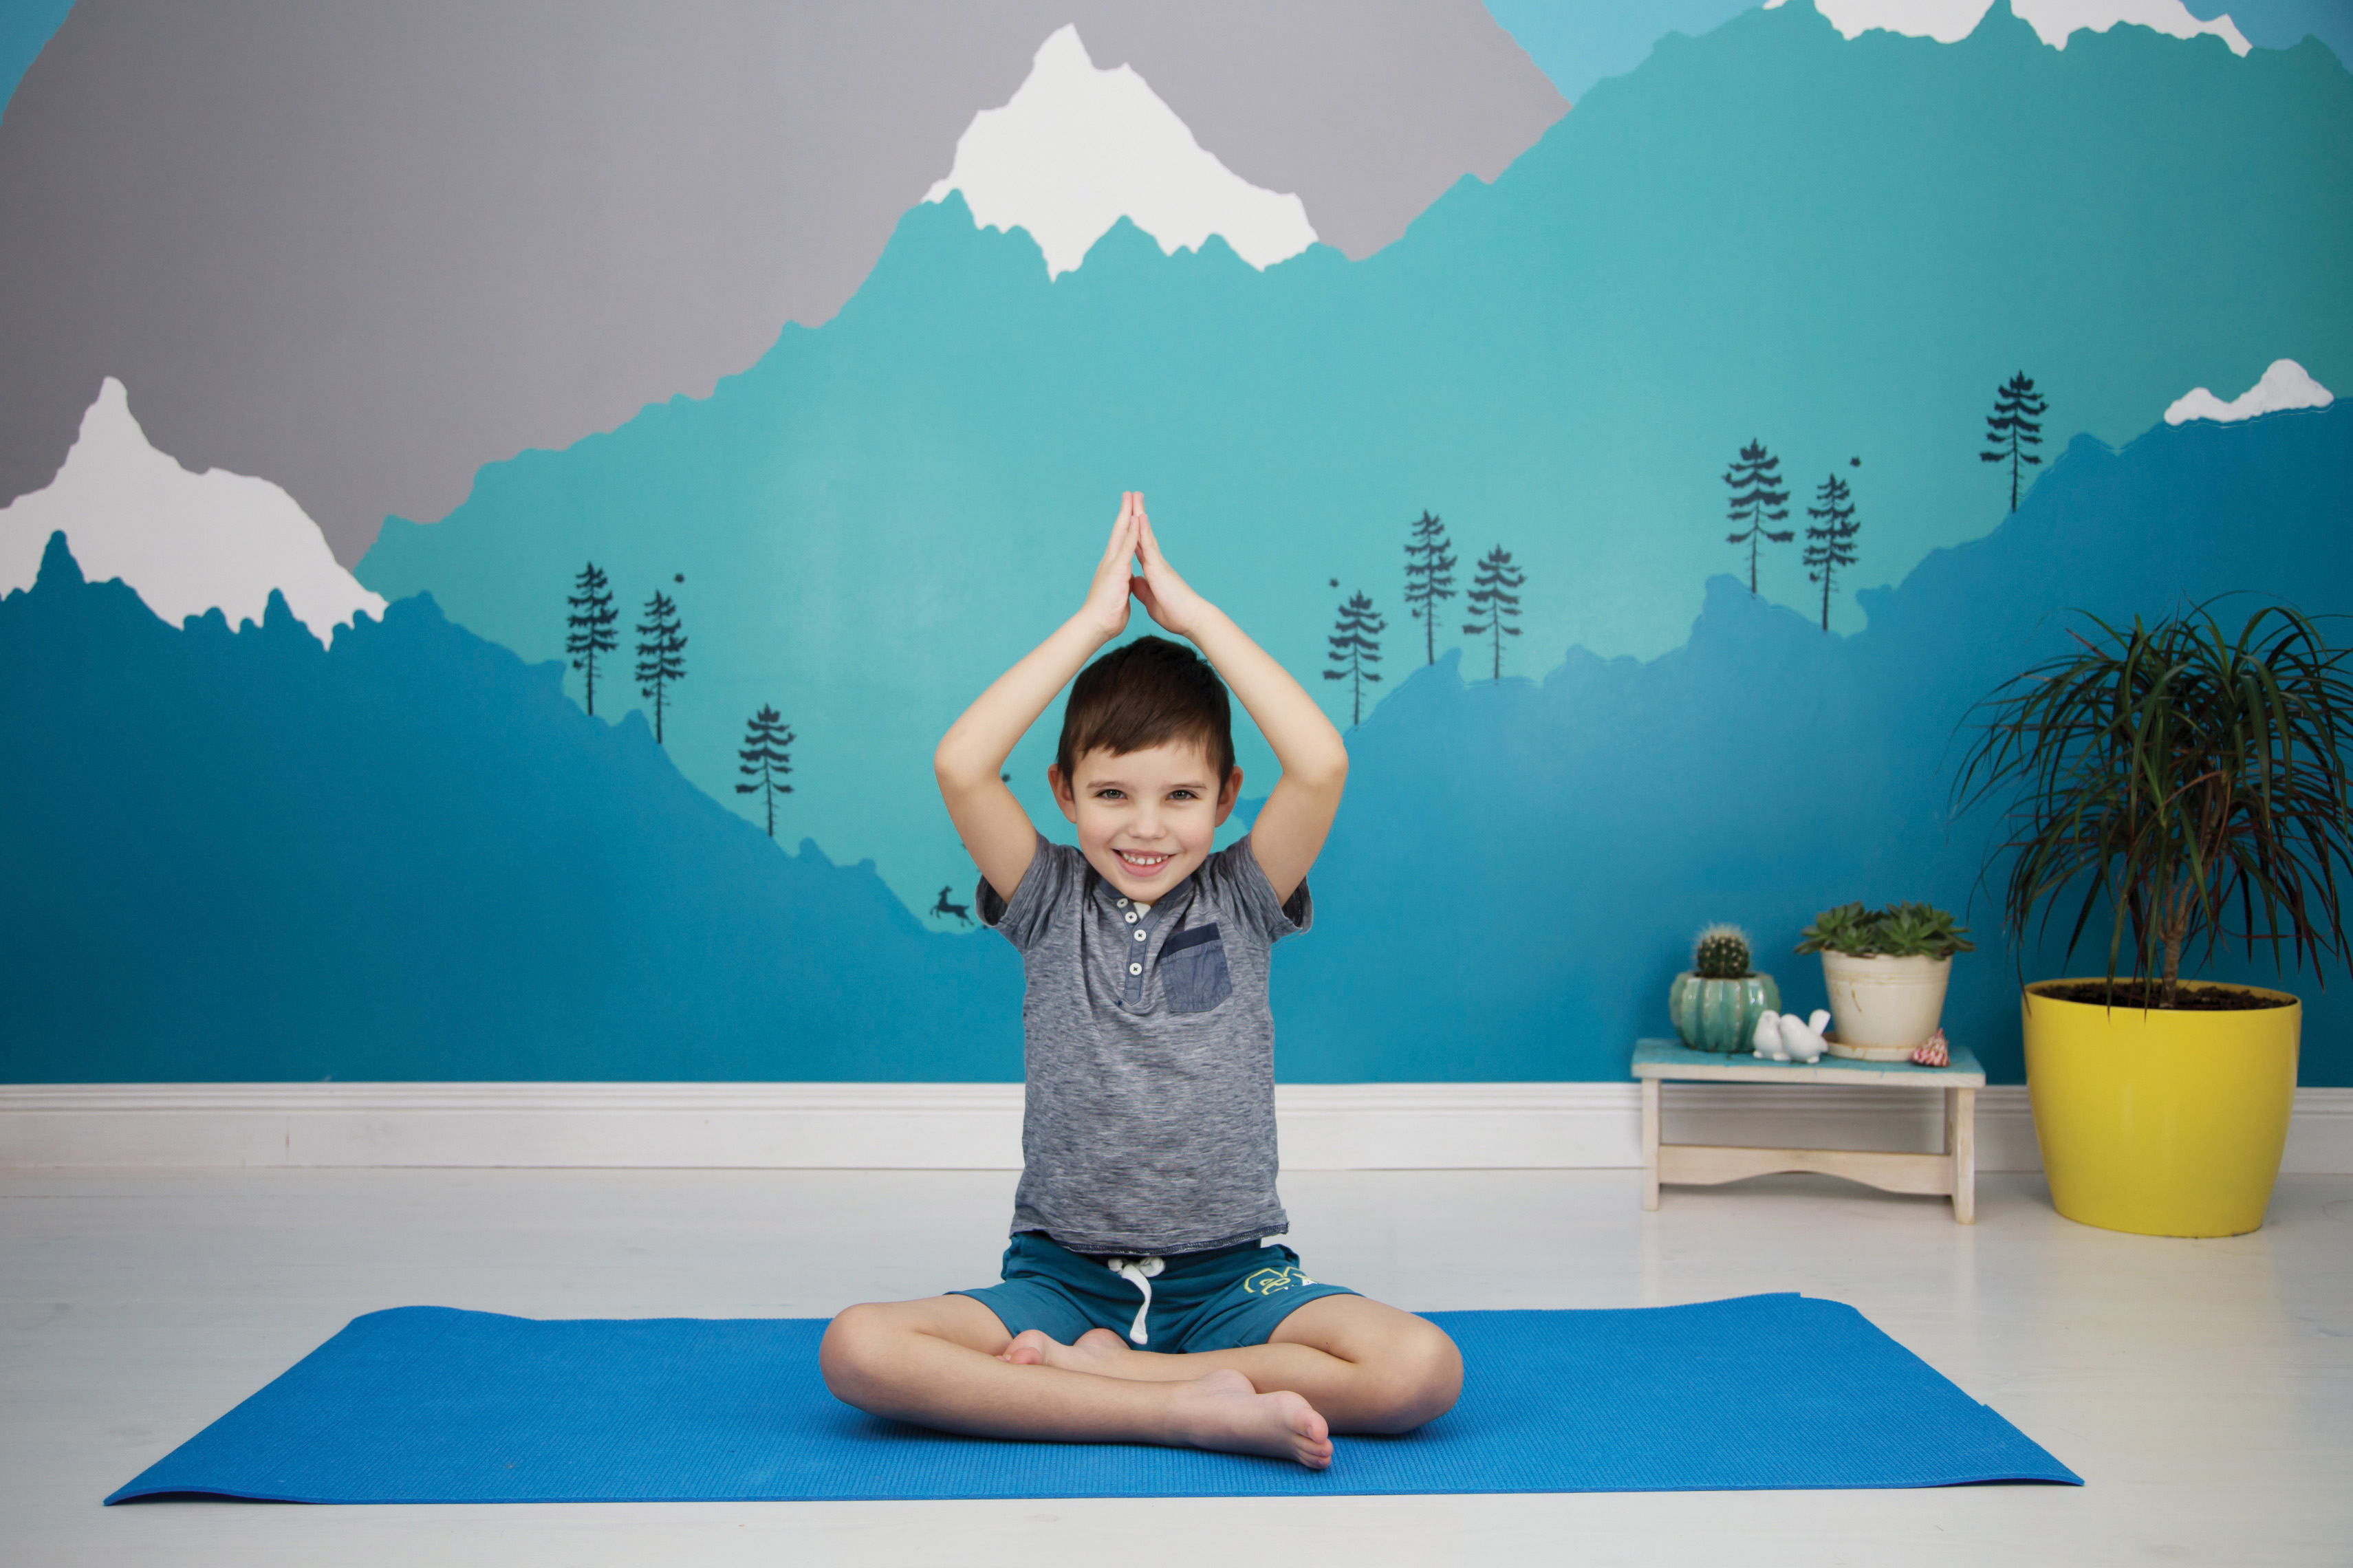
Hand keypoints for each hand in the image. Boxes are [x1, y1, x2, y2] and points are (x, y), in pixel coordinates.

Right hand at [1079, 494, 1140, 638]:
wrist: (1096, 626)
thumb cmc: (1107, 615)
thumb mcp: (1119, 595)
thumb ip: (1122, 585)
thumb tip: (1126, 583)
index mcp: (1114, 568)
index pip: (1121, 542)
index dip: (1126, 526)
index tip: (1131, 511)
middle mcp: (1110, 561)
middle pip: (1119, 531)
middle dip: (1125, 512)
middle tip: (1129, 493)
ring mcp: (1113, 564)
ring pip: (1121, 533)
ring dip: (1127, 514)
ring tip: (1132, 497)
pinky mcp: (1116, 570)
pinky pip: (1127, 547)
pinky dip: (1132, 533)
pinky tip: (1136, 519)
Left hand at [1131, 502, 1213, 639]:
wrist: (1189, 619)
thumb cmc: (1174, 613)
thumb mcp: (1150, 600)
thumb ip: (1143, 589)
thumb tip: (1135, 581)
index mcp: (1150, 570)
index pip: (1138, 546)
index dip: (1131, 532)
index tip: (1127, 519)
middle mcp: (1154, 562)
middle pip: (1141, 535)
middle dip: (1136, 516)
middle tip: (1132, 497)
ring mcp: (1157, 562)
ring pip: (1145, 534)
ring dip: (1139, 514)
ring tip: (1135, 497)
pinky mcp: (1158, 567)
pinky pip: (1148, 545)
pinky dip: (1143, 530)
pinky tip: (1139, 516)